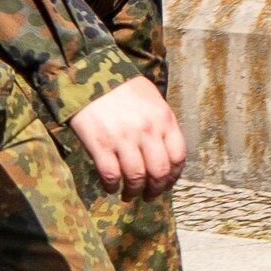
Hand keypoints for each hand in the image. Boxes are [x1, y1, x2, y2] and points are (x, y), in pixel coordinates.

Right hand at [68, 77, 189, 191]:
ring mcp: (124, 138)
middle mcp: (148, 131)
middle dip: (156, 190)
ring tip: (129, 195)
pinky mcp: (100, 144)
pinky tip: (111, 188)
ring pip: (136, 177)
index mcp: (165, 120)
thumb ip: (162, 125)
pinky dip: (112, 186)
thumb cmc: (125, 88)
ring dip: (134, 192)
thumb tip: (167, 154)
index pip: (178, 158)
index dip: (173, 177)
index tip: (166, 184)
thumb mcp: (154, 101)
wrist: (92, 75)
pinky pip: (111, 174)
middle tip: (149, 196)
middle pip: (159, 172)